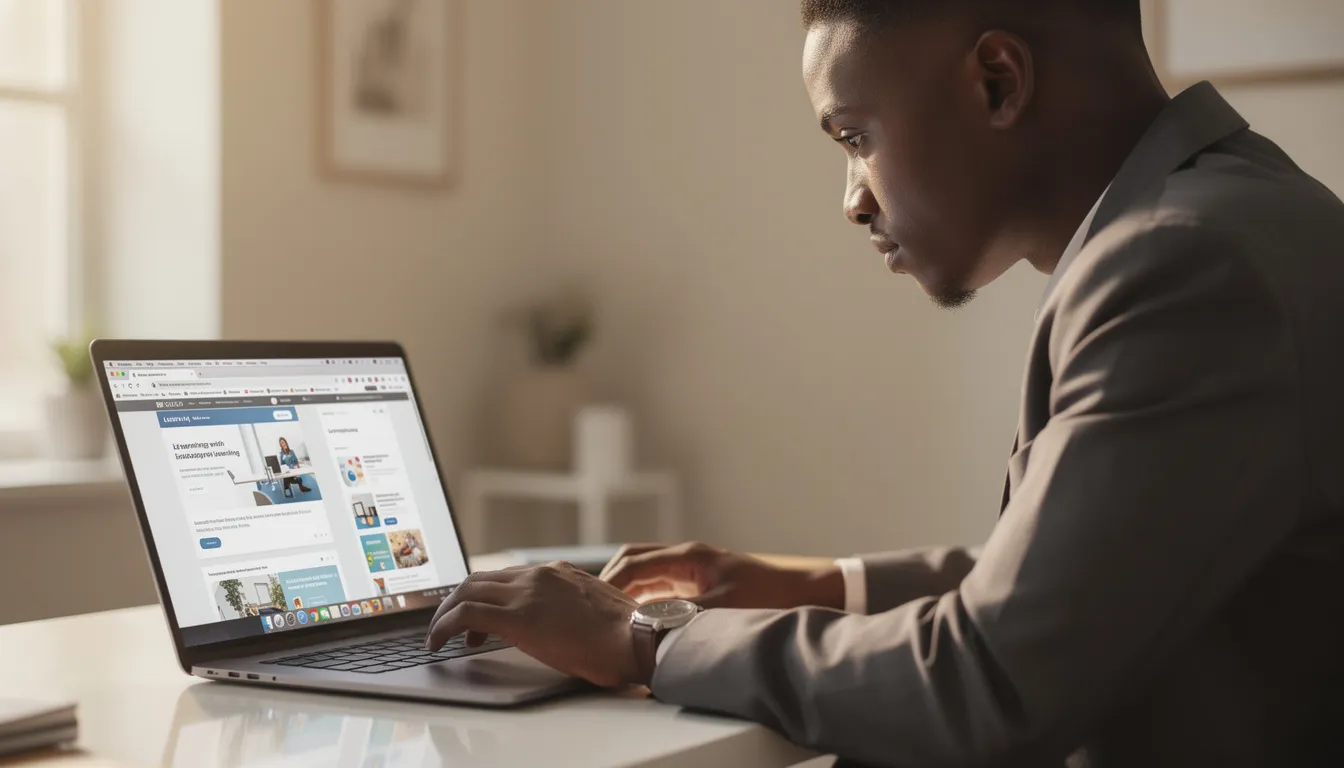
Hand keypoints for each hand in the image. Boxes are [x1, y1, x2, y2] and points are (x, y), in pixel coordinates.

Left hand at [425, 562, 643, 687]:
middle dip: (457, 603)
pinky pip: (466, 614)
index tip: (476, 619)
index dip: (483, 595)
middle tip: (450, 627)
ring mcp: (527, 593)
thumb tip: (561, 627)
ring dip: (446, 614)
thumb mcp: (593, 612)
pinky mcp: (517, 617)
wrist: (638, 638)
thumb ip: (571, 609)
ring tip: (439, 637)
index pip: (505, 577)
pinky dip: (444, 626)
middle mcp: (539, 576)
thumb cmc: (626, 636)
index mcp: (557, 573)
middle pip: (479, 580)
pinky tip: (439, 643)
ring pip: (466, 592)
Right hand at [600, 541, 844, 610]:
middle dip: (611, 582)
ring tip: (607, 617)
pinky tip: (636, 622)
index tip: (593, 604)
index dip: (611, 582)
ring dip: (627, 591)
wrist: (802, 591)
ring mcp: (692, 568)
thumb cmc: (768, 596)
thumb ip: (683, 616)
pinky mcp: (699, 582)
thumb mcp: (722, 609)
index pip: (635, 562)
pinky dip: (644, 600)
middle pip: (634, 561)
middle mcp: (686, 556)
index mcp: (688, 555)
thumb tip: (648, 629)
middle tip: (592, 609)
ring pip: (646, 574)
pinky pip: (661, 586)